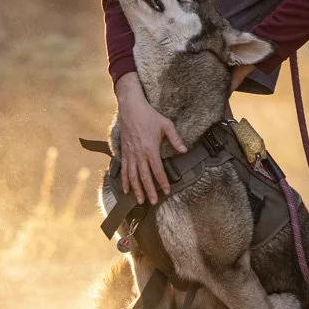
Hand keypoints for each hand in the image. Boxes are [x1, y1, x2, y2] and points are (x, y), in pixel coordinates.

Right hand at [115, 74, 186, 204]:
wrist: (130, 107)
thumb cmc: (148, 115)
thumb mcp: (166, 124)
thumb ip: (175, 139)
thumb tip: (184, 150)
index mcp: (150, 149)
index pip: (157, 170)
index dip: (163, 182)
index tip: (167, 191)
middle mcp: (139, 154)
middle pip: (144, 176)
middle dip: (149, 191)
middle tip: (153, 201)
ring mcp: (130, 153)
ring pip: (133, 175)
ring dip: (136, 189)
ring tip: (140, 200)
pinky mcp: (124, 151)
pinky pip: (124, 169)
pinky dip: (125, 180)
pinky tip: (126, 189)